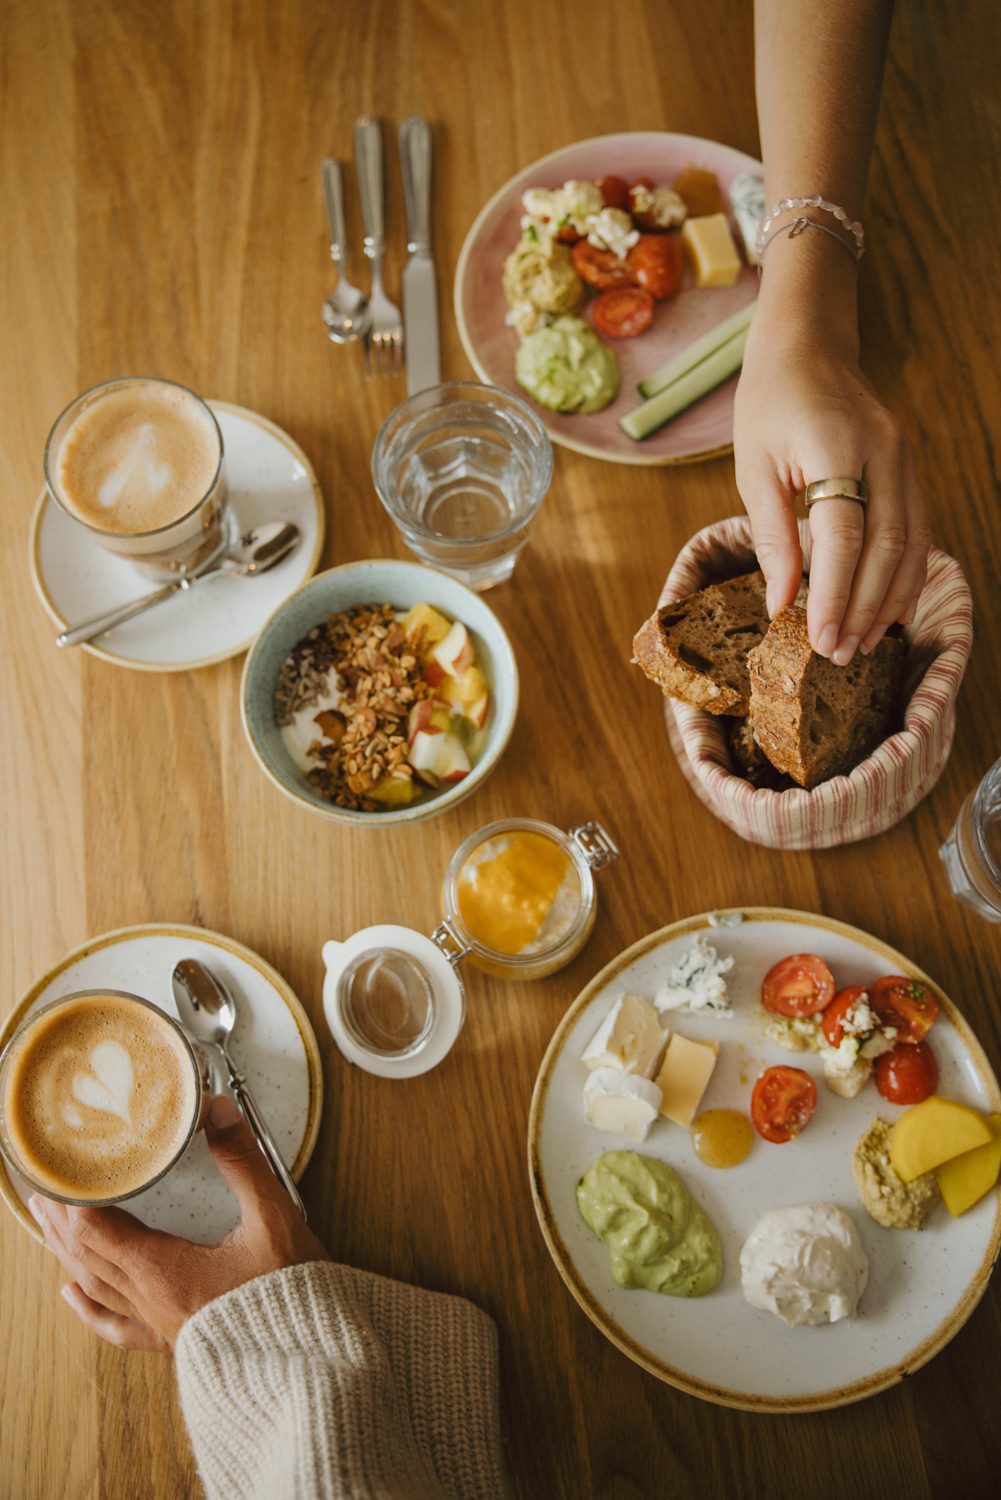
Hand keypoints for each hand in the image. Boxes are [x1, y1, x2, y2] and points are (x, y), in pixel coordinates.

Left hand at [29, 1094, 328, 1351]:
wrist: (308, 1361)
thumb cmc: (292, 1295)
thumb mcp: (273, 1217)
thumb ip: (242, 1160)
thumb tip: (217, 1111)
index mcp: (164, 1270)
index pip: (97, 1229)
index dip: (74, 1199)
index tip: (61, 1170)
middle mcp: (150, 1300)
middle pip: (87, 1254)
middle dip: (62, 1219)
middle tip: (44, 1187)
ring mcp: (159, 1323)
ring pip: (95, 1285)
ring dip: (67, 1252)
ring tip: (49, 1226)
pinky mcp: (175, 1339)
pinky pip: (116, 1326)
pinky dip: (89, 1307)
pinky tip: (73, 1295)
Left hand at [734, 335, 929, 662]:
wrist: (808, 350)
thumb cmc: (769, 407)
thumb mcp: (754, 468)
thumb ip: (772, 536)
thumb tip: (782, 604)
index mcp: (835, 446)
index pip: (843, 535)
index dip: (832, 594)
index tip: (817, 639)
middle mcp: (881, 451)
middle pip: (884, 546)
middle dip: (861, 608)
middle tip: (837, 654)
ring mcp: (904, 458)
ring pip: (911, 544)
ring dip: (888, 600)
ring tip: (862, 643)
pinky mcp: (909, 468)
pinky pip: (917, 530)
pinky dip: (904, 575)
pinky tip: (887, 609)